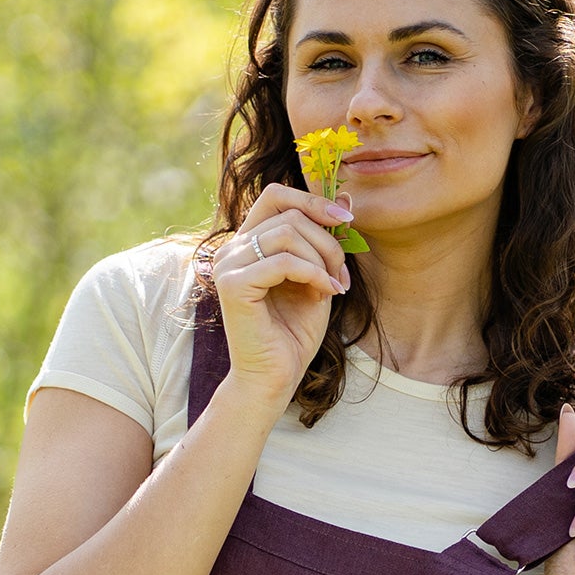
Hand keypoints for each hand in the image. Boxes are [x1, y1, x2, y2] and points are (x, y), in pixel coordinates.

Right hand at [208, 184, 353, 416]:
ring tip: (334, 287)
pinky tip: (325, 294)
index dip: (312, 199)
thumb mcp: (318, 277)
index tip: (345, 219)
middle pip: (289, 215)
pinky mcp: (232, 285)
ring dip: (322, 259)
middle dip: (327, 241)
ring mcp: (228, 265)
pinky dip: (312, 274)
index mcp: (248, 243)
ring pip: (287, 234)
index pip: (275, 196)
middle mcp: (232, 248)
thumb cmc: (293, 333)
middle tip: (343, 275)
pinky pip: (282, 262)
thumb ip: (326, 239)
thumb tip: (347, 197)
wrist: (274, 377)